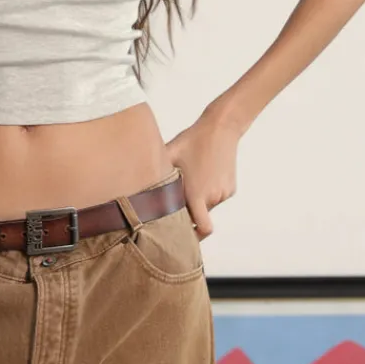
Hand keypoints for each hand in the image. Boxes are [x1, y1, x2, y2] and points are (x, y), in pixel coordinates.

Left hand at [164, 110, 242, 240]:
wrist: (221, 128)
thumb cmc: (192, 141)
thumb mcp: (169, 154)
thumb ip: (156, 173)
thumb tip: (134, 182)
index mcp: (197, 194)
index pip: (202, 229)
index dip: (192, 236)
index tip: (181, 236)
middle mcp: (212, 197)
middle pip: (200, 217)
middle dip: (189, 213)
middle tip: (177, 204)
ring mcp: (223, 193)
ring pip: (208, 206)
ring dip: (198, 200)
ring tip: (190, 179)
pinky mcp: (230, 187)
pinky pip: (216, 196)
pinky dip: (208, 191)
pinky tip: (202, 173)